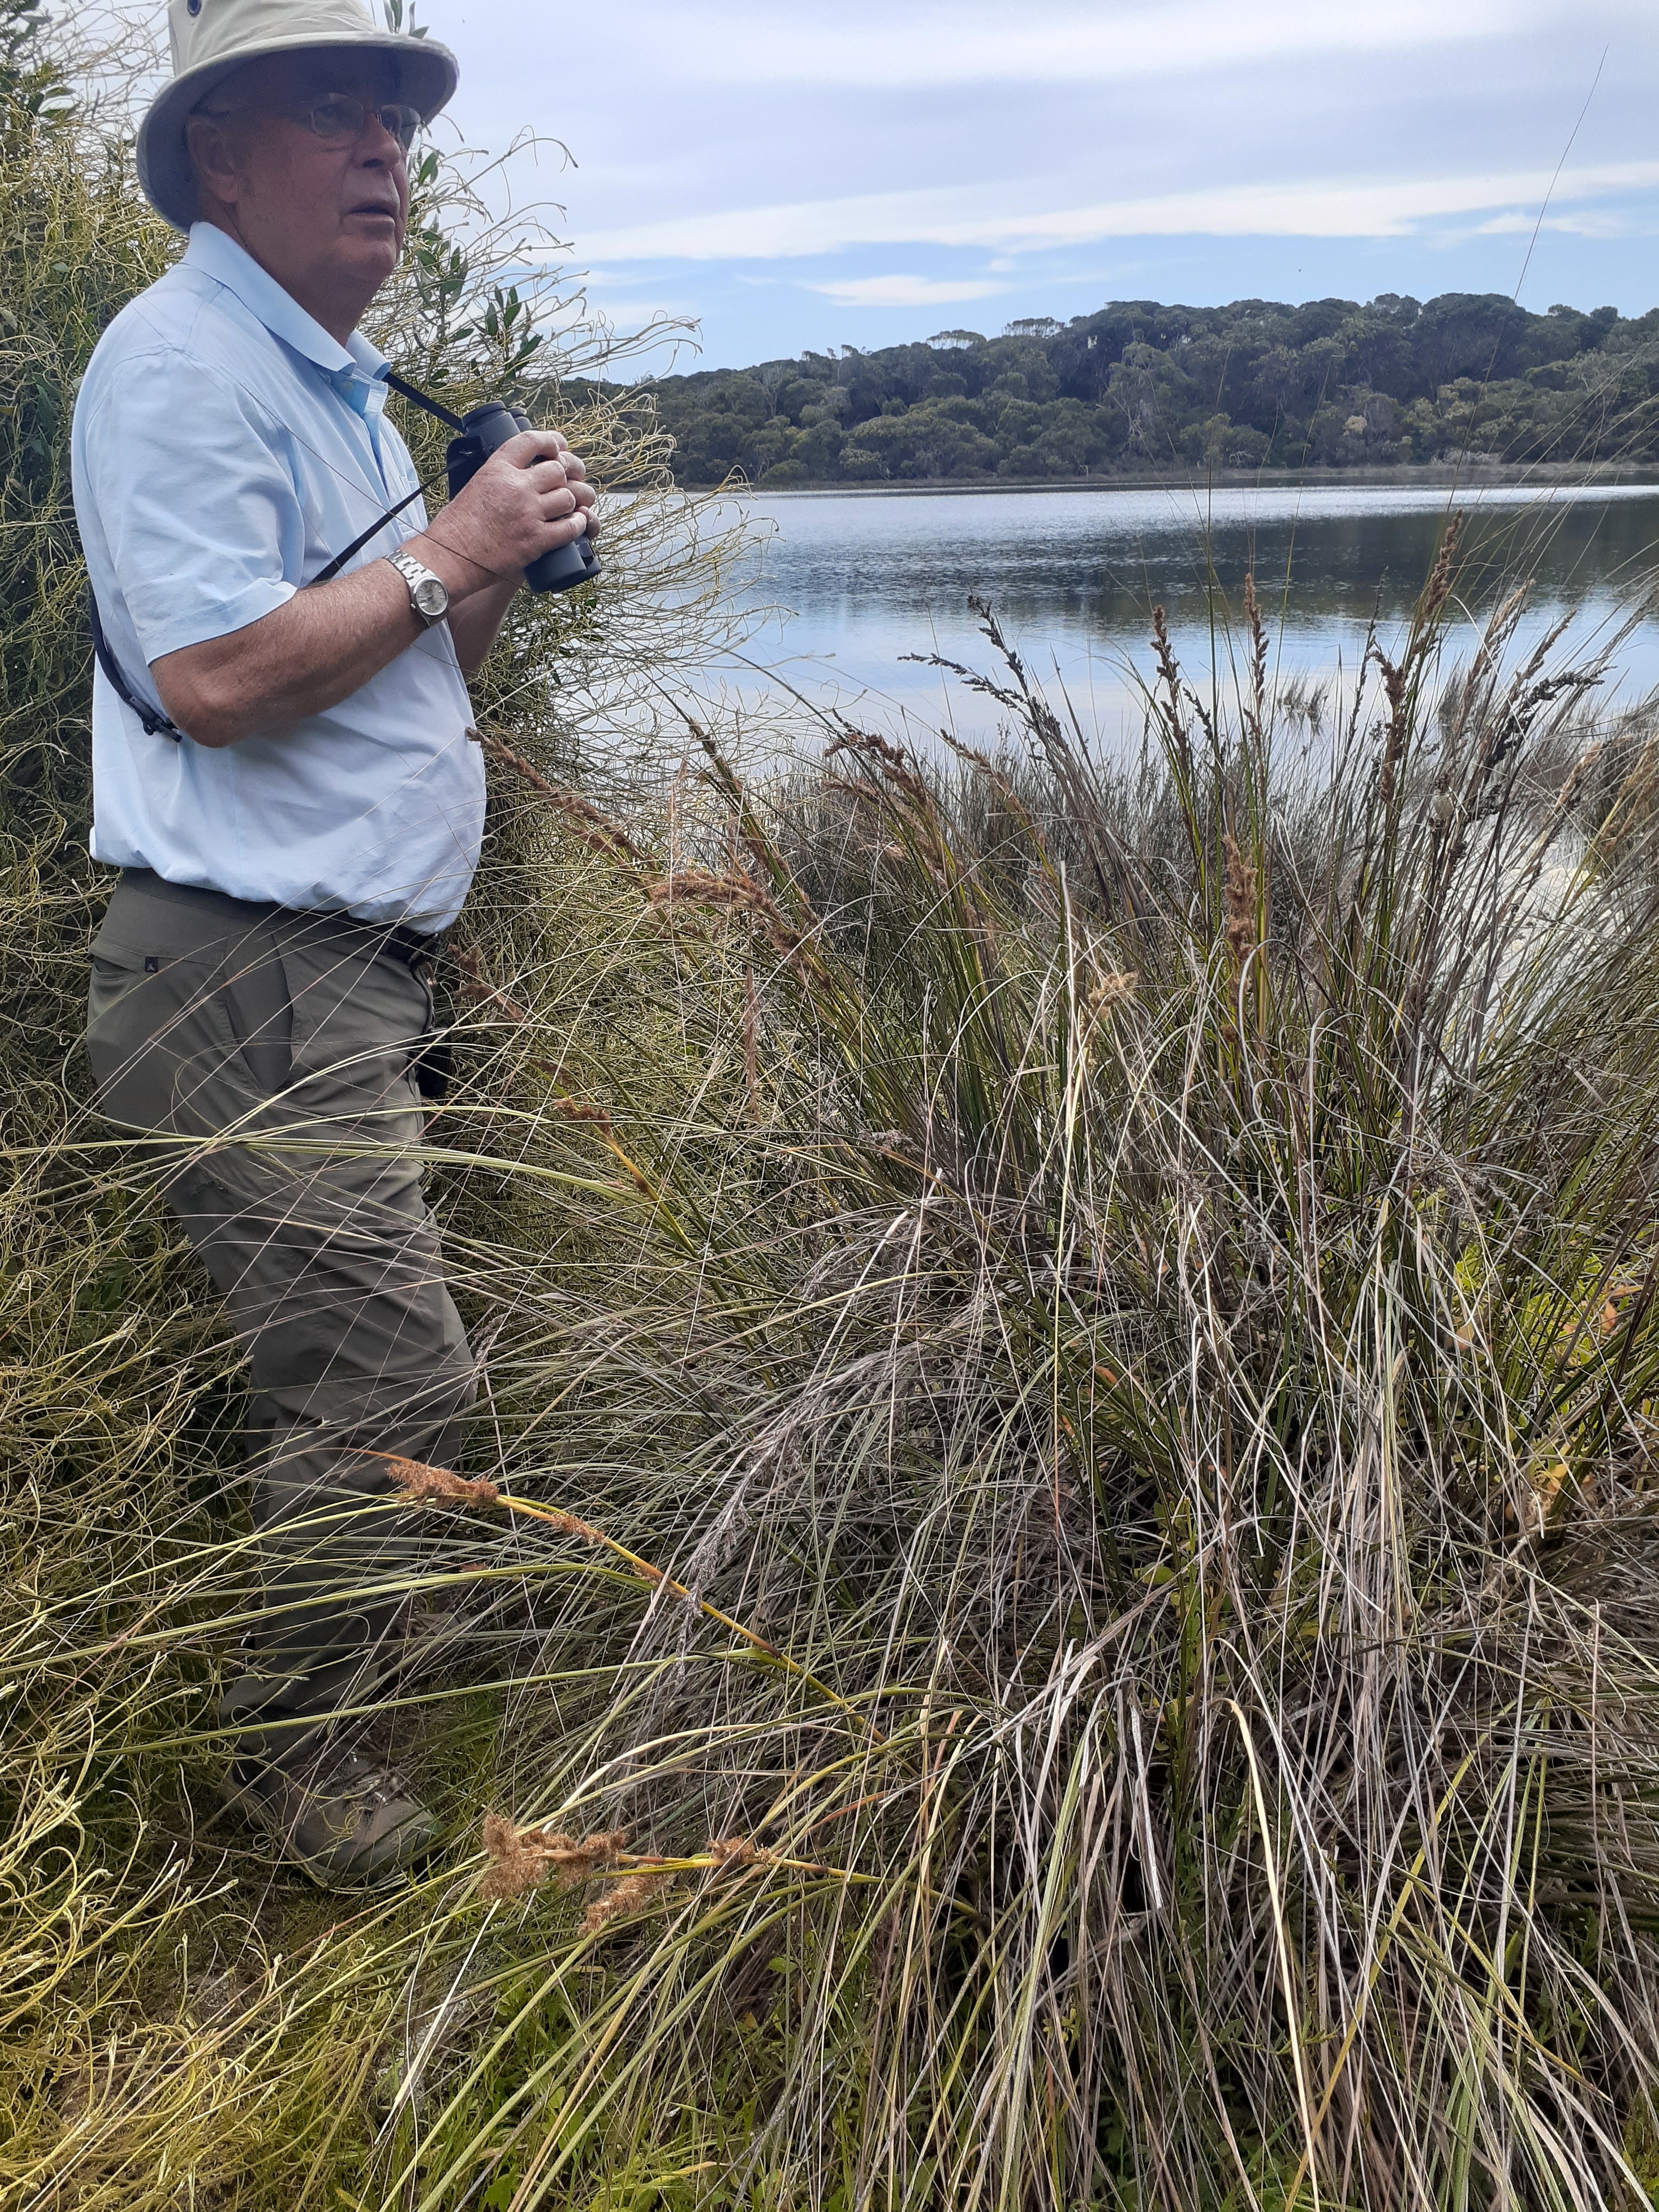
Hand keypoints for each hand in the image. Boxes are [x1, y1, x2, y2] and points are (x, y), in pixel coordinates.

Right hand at [413, 429, 597, 591]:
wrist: (449, 558)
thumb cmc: (455, 527)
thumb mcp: (474, 486)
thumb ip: (498, 477)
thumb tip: (519, 475)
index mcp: (497, 468)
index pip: (531, 441)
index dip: (552, 440)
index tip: (559, 446)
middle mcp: (516, 486)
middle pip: (558, 469)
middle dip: (570, 473)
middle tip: (574, 478)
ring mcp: (528, 513)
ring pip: (569, 497)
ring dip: (576, 500)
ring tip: (575, 504)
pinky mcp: (536, 540)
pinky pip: (571, 528)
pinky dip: (579, 525)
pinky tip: (578, 523)